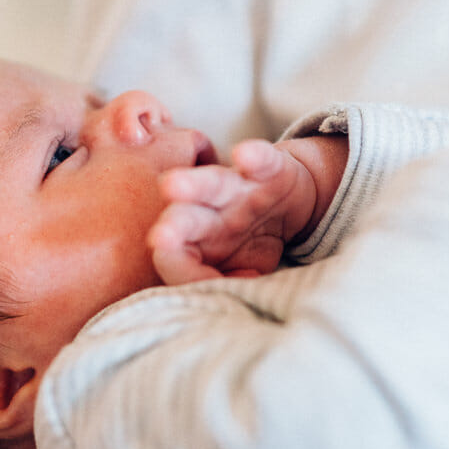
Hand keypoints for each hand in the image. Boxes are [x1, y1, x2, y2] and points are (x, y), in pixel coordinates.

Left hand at [150, 139, 318, 283]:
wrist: (290, 204)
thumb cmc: (254, 241)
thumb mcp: (244, 272)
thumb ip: (226, 284)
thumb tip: (218, 293)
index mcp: (196, 243)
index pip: (178, 259)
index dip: (188, 273)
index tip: (207, 285)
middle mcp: (210, 213)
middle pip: (185, 218)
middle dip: (172, 227)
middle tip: (158, 237)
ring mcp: (237, 188)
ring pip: (212, 184)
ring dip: (193, 185)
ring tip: (171, 185)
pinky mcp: (268, 168)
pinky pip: (261, 161)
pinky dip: (254, 157)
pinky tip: (243, 155)